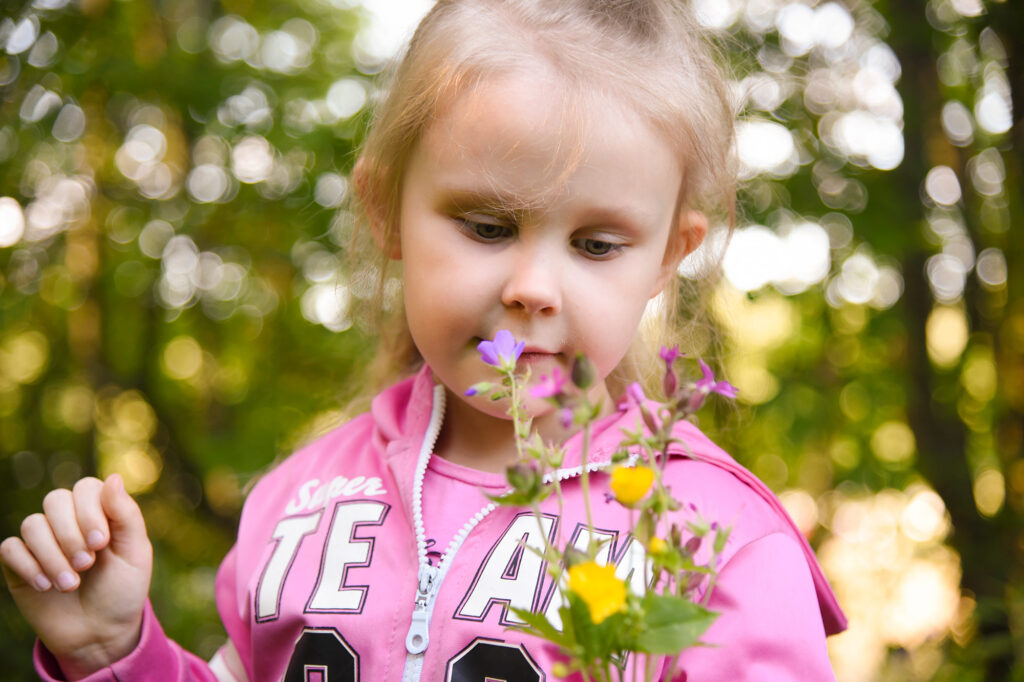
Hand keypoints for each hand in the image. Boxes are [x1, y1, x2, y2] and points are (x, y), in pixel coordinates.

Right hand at [1, 474, 152, 679]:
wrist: (100, 633)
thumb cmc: (123, 589)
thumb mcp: (135, 553)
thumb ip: (126, 515)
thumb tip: (113, 477)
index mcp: (100, 512)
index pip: (85, 488)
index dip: (89, 511)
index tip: (101, 543)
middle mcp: (69, 521)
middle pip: (55, 500)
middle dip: (70, 533)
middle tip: (87, 564)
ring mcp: (43, 541)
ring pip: (32, 525)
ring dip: (52, 556)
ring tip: (71, 584)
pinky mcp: (21, 564)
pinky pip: (10, 548)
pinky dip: (28, 565)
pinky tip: (46, 586)